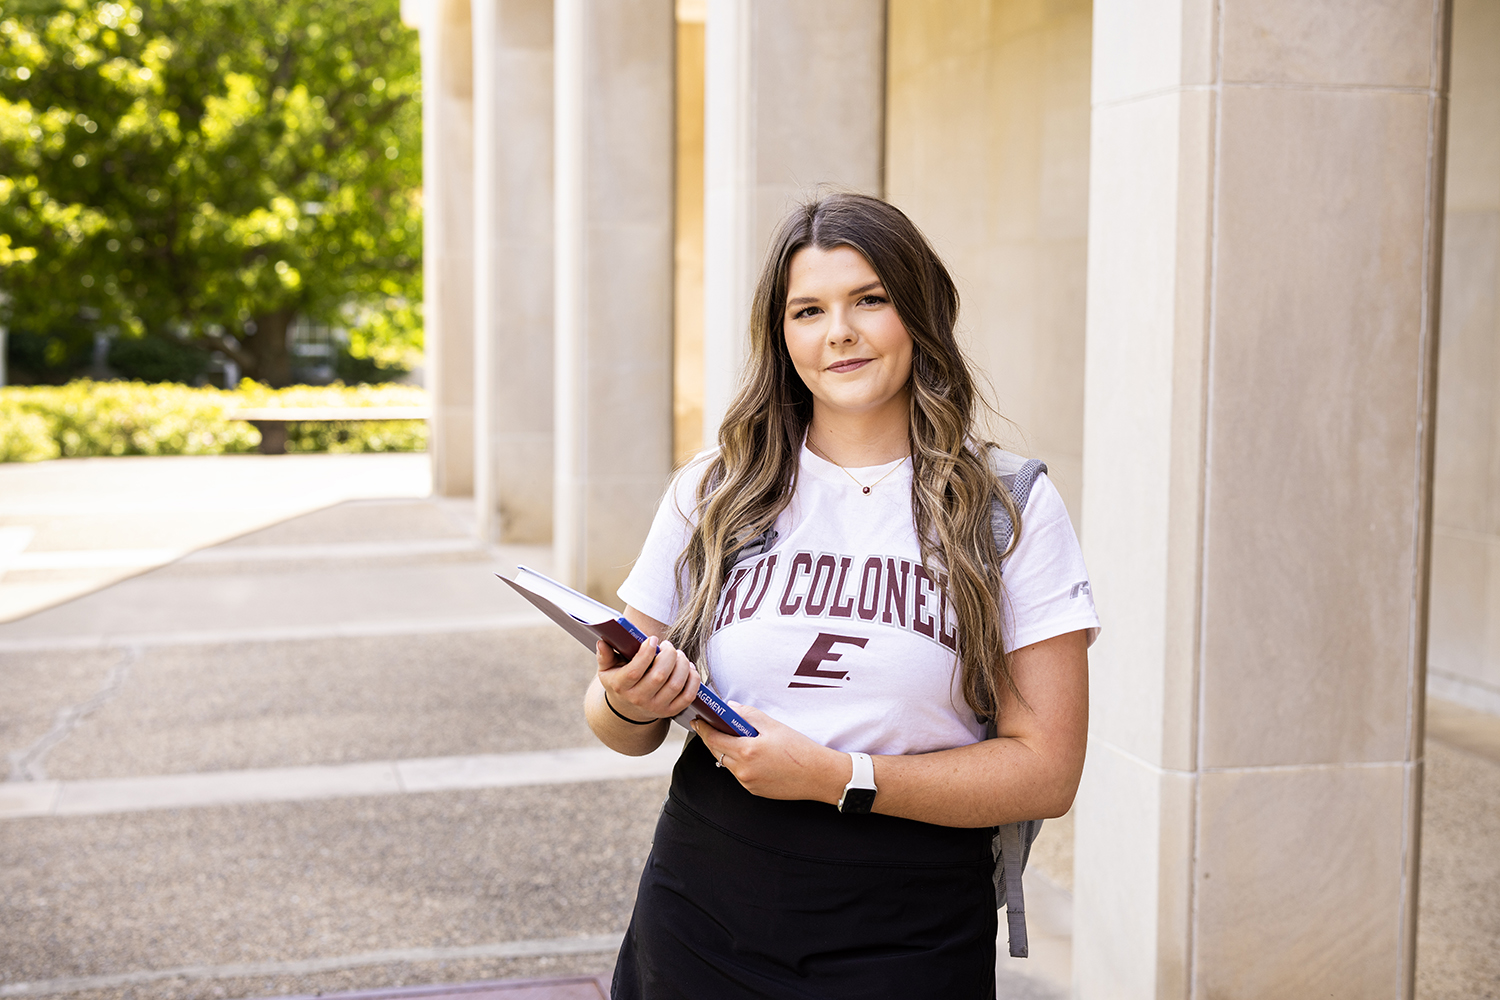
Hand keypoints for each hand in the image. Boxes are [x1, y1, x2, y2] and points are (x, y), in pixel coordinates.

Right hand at [597, 636, 698, 723]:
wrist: (627, 710)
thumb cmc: (619, 682)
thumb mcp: (607, 670)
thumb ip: (604, 656)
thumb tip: (602, 642)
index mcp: (621, 686)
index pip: (635, 670)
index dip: (647, 652)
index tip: (653, 639)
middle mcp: (638, 699)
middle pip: (659, 675)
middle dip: (669, 655)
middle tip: (668, 646)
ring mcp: (656, 707)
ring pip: (676, 684)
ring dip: (682, 664)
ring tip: (679, 655)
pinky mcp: (670, 711)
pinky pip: (688, 696)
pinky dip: (693, 680)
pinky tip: (689, 668)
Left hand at [693, 704, 846, 803]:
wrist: (819, 776)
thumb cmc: (799, 749)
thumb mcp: (773, 726)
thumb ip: (748, 715)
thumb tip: (730, 709)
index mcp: (746, 752)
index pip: (714, 739)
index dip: (703, 729)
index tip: (698, 720)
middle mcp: (743, 770)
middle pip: (716, 752)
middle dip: (712, 738)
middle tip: (710, 726)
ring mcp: (747, 782)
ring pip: (727, 763)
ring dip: (726, 751)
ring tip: (734, 738)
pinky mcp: (754, 790)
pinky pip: (739, 774)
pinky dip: (739, 762)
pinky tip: (750, 754)